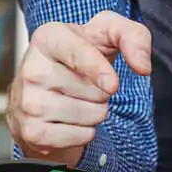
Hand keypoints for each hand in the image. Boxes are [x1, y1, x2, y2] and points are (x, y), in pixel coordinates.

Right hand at [7, 11, 151, 163]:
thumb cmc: (80, 55)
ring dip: (95, 111)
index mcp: (47, 37)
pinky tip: (69, 119)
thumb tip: (142, 66)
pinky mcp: (32, 131)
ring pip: (89, 115)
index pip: (76, 53)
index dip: (97, 70)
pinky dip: (85, 131)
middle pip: (93, 91)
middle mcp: (31, 68)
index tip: (112, 84)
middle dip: (100, 90)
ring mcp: (28, 102)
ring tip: (76, 99)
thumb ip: (133, 37)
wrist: (45, 88)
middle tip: (83, 83)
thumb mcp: (106, 34)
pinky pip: (81, 136)